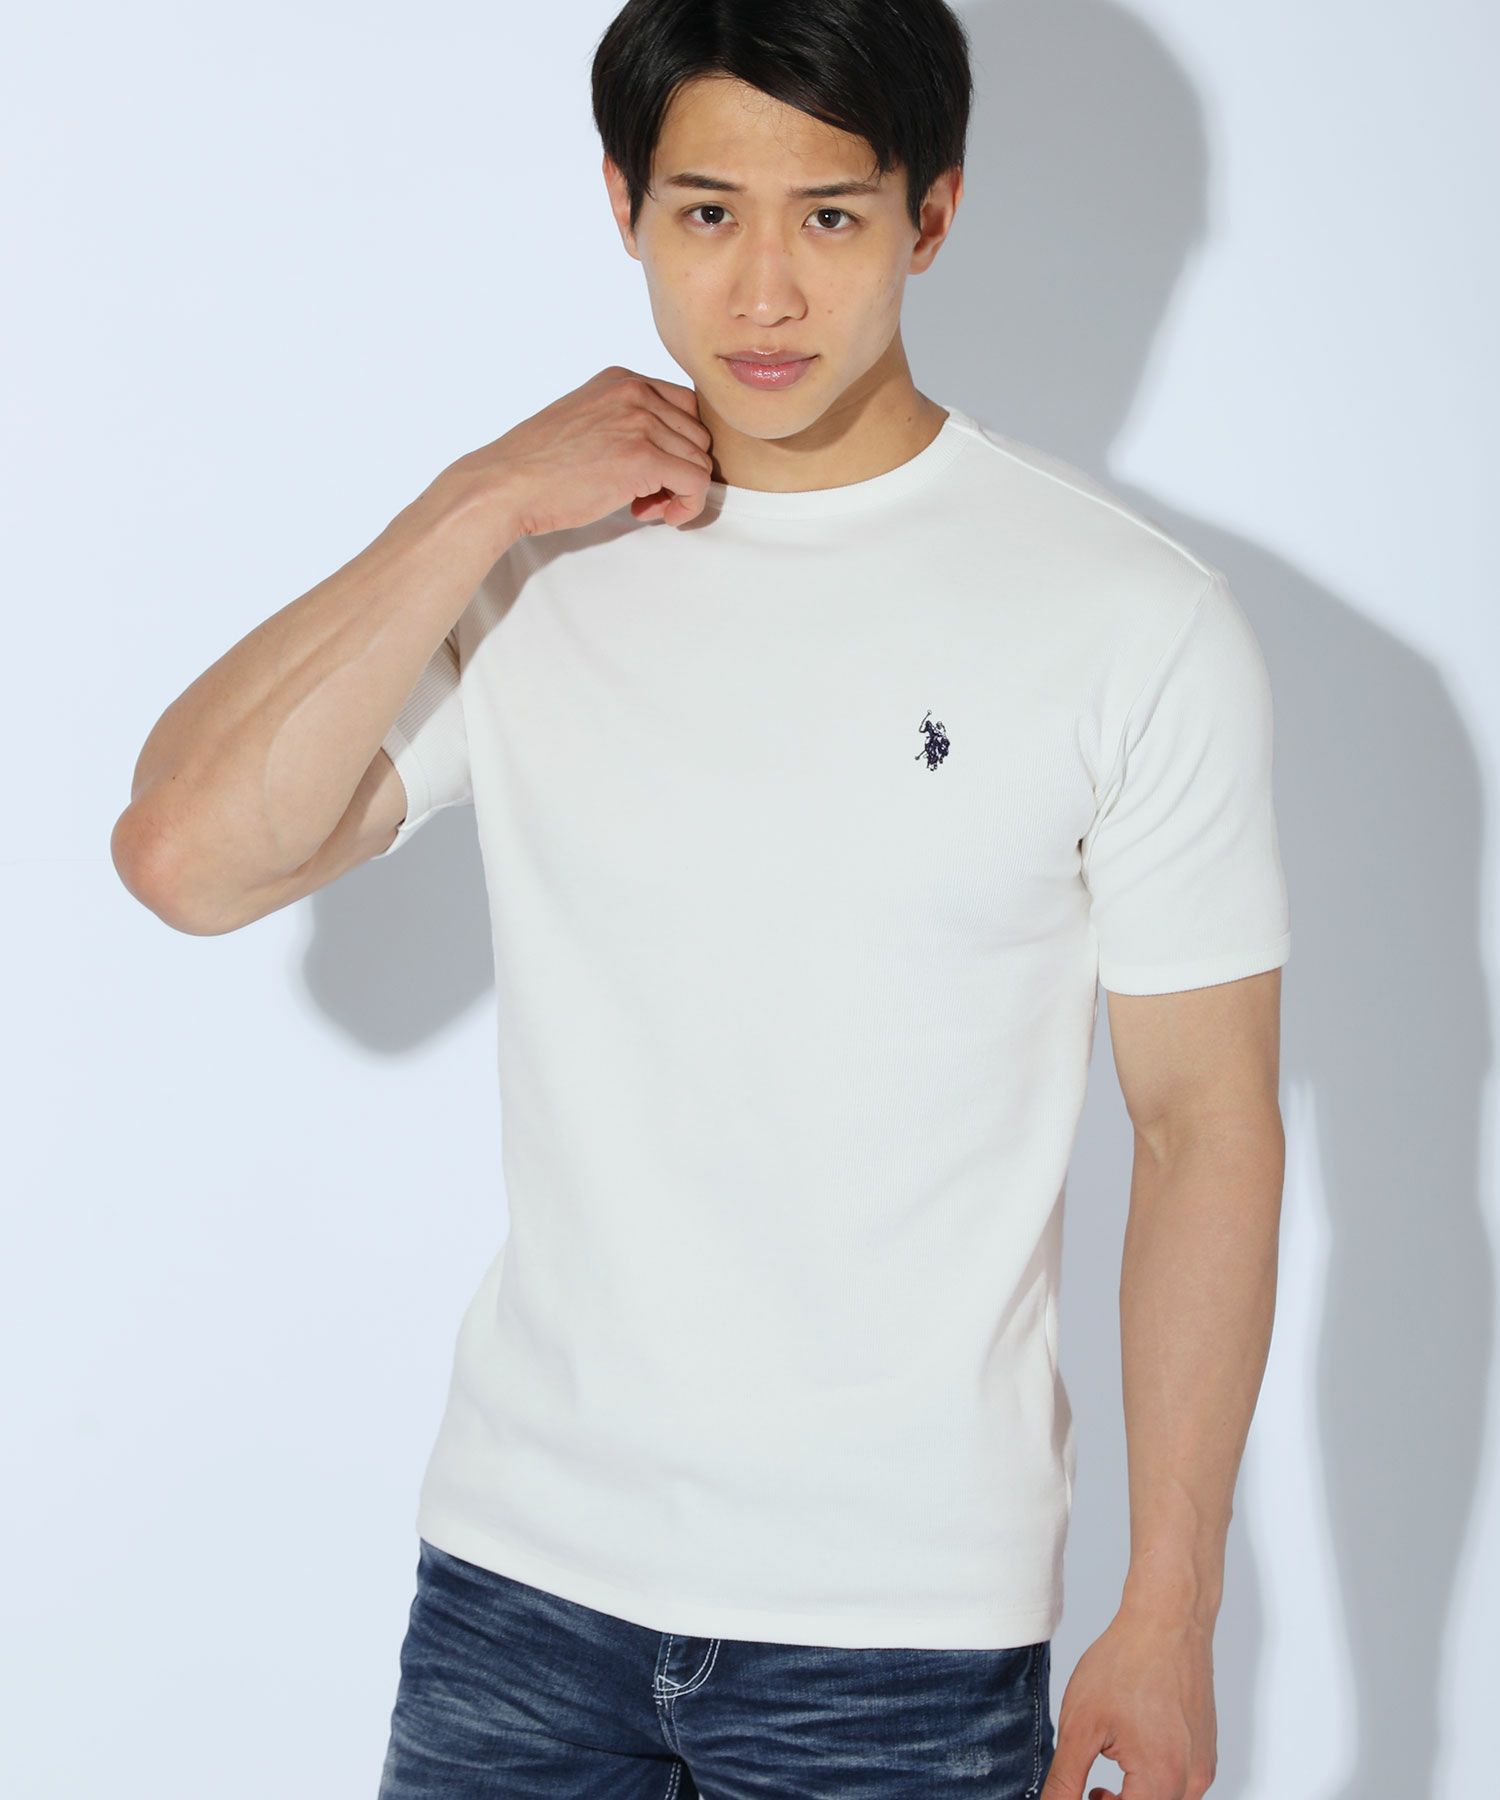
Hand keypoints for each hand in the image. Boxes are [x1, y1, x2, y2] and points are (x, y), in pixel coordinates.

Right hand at [438, 366, 715, 539]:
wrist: (506, 484)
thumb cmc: (539, 466)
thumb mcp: (587, 422)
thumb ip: (626, 422)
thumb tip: (669, 452)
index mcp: (622, 379)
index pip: (685, 407)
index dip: (678, 446)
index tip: (652, 473)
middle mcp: (635, 392)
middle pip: (698, 435)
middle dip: (680, 470)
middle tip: (647, 496)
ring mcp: (640, 422)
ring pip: (701, 461)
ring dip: (681, 491)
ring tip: (644, 506)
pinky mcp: (643, 458)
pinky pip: (698, 483)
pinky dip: (688, 506)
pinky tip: (658, 515)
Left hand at [1040, 1604, 1216, 1799]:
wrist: (1168, 1621)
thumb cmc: (1127, 1663)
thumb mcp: (1080, 1726)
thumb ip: (1065, 1780)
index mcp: (1162, 1781)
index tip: (1079, 1793)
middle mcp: (1192, 1782)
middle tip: (1088, 1789)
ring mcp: (1203, 1766)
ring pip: (1163, 1799)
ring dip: (1133, 1797)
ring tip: (1106, 1768)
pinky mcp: (1205, 1751)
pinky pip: (1178, 1782)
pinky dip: (1151, 1780)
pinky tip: (1131, 1750)